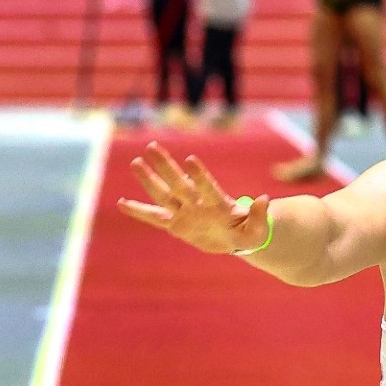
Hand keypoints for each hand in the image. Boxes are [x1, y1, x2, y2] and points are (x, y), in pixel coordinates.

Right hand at [117, 141, 270, 254]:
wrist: (235, 239)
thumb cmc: (248, 232)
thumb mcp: (257, 230)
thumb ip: (259, 216)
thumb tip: (264, 198)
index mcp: (217, 204)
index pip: (207, 186)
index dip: (199, 174)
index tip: (189, 160)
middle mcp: (197, 203)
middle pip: (179, 183)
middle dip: (166, 167)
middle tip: (152, 146)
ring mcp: (184, 212)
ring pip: (164, 195)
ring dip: (149, 180)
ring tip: (135, 163)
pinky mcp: (175, 225)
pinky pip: (154, 218)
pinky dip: (139, 212)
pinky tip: (121, 203)